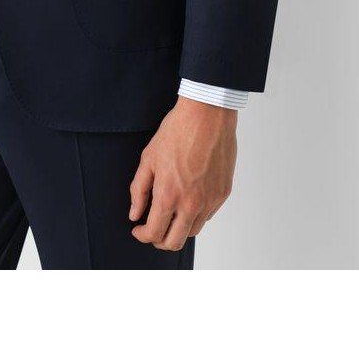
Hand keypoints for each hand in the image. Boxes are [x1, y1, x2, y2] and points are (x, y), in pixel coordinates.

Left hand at [127, 97, 237, 249]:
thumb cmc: (177, 131)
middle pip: (174, 242)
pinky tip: (187, 198)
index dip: (142, 235)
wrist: (207, 115)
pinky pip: (207, 215)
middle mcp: (191, 204)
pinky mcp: (223, 194)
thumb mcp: (149, 158)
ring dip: (178, 228)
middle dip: (159, 240)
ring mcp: (210, 201)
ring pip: (192, 231)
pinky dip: (195, 215)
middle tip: (152, 228)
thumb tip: (134, 214)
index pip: (154, 233)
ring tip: (170, 213)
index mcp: (169, 195)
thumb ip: (139, 190)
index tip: (138, 229)